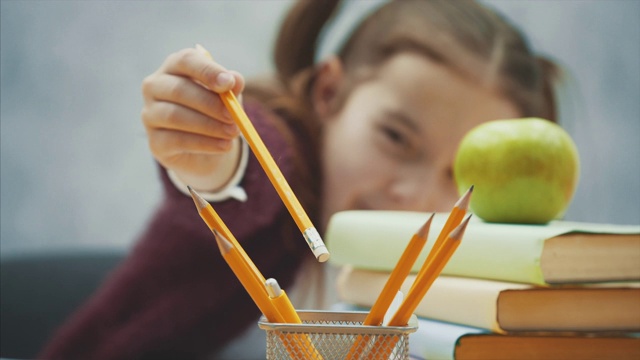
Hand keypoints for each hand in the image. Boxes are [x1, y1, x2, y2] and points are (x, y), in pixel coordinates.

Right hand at [141, 47, 244, 191]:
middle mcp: (155, 87)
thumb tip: (236, 80)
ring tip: (232, 132)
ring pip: (175, 116)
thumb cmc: (214, 112)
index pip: (186, 60)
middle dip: (210, 103)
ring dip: (209, 125)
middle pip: (178, 90)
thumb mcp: (226, 97)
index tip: (229, 83)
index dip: (208, 71)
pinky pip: (177, 140)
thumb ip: (231, 88)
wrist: (205, 148)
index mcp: (174, 67)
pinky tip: (224, 145)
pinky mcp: (155, 141)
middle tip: (233, 116)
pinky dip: (205, 143)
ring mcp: (150, 114)